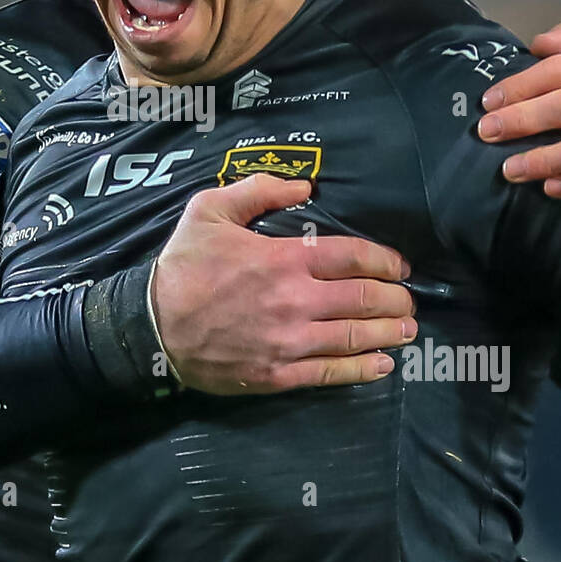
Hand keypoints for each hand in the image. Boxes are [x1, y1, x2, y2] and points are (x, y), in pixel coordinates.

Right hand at [150, 174, 416, 394]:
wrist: (151, 326)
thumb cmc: (182, 266)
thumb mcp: (210, 210)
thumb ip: (258, 190)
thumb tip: (304, 187)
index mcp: (284, 258)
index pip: (354, 256)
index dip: (385, 261)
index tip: (399, 266)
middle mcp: (295, 300)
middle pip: (365, 298)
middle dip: (396, 299)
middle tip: (408, 300)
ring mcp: (289, 340)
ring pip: (356, 336)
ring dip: (390, 332)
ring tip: (408, 330)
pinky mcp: (279, 374)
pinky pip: (332, 373)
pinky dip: (364, 369)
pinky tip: (384, 365)